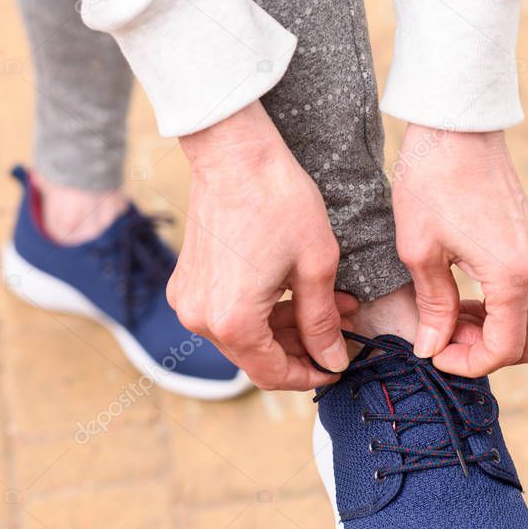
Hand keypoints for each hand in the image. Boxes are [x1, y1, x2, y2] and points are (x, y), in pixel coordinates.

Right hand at [168, 101, 355, 389]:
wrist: (235, 153)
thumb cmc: (279, 202)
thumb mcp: (316, 266)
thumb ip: (322, 322)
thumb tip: (332, 360)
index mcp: (233, 322)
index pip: (274, 374)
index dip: (311, 375)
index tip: (338, 366)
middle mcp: (200, 319)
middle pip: (257, 356)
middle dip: (302, 346)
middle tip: (340, 327)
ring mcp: (188, 299)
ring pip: (244, 334)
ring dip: (286, 326)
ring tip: (329, 302)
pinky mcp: (187, 280)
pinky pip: (227, 311)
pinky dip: (262, 308)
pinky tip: (295, 289)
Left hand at [392, 126, 527, 376]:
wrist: (456, 126)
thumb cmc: (431, 181)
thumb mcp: (419, 250)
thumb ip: (433, 306)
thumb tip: (432, 348)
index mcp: (511, 274)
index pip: (505, 349)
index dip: (468, 363)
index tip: (434, 354)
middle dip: (490, 354)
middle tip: (446, 339)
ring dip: (495, 331)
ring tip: (448, 316)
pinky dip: (501, 308)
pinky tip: (462, 294)